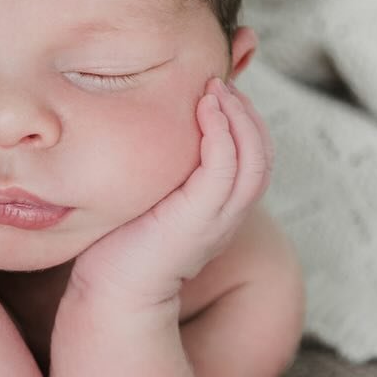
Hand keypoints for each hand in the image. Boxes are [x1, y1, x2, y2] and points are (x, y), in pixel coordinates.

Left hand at [69, 77, 273, 310]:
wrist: (113, 295)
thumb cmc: (122, 247)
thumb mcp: (152, 200)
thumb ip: (164, 173)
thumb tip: (150, 136)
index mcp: (221, 211)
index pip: (255, 159)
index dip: (246, 122)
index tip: (220, 93)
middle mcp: (228, 215)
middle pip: (264, 154)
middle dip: (248, 112)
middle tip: (221, 82)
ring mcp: (217, 219)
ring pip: (253, 158)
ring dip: (239, 116)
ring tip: (216, 88)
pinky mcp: (198, 220)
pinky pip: (225, 169)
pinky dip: (222, 134)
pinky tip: (204, 110)